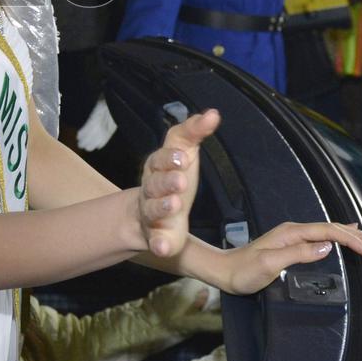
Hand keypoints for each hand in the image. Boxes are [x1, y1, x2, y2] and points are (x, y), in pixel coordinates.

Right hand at [139, 109, 219, 258]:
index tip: (182, 157)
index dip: (169, 158)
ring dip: (162, 207)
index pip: (160, 158)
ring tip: (175, 205)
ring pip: (153, 209)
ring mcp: (153, 214)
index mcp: (158, 167)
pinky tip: (163, 247)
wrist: (148, 216)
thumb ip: (194, 131)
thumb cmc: (171, 177)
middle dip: (167, 181)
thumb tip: (213, 113)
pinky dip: (158, 244)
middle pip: (155, 183)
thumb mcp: (182, 151)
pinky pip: (156, 241)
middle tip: (181, 181)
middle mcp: (152, 189)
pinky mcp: (157, 238)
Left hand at [222, 221, 361, 295]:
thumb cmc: (244, 270)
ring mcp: (292, 237)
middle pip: (332, 229)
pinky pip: (321, 236)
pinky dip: (339, 237)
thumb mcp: (270, 264)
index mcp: (291, 233)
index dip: (352, 239)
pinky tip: (345, 235)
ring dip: (351, 236)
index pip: (329, 232)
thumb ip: (298, 254)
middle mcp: (293, 231)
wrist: (224, 270)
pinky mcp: (291, 244)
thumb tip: (326, 247)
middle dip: (358, 236)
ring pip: (329, 232)